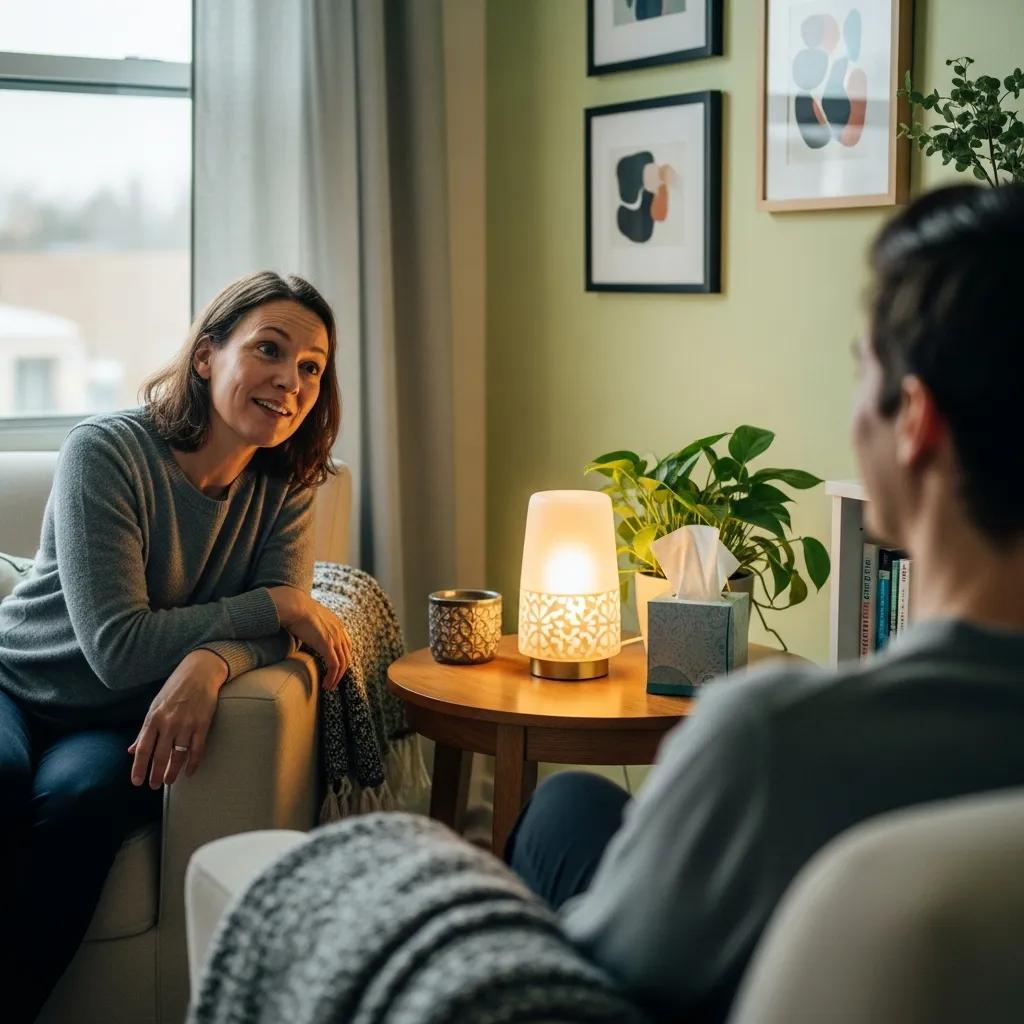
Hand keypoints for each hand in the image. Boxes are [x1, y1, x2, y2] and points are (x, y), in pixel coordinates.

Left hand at [127, 649, 227, 787]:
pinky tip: (189, 772)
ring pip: (178, 755)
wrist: (200, 673)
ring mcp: (186, 724)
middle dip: (156, 774)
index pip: (143, 748)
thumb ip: (144, 731)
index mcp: (153, 718)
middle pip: (160, 756)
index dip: (139, 767)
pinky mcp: (202, 724)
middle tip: (154, 786)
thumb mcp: (155, 707)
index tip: (137, 782)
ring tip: (169, 782)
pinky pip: (197, 749)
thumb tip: (131, 750)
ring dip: (173, 772)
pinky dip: (193, 763)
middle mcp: (168, 723)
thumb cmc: (175, 689)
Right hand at [268, 586, 351, 690]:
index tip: (335, 668)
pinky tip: (326, 684)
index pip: (346, 645)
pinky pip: (334, 666)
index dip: (343, 658)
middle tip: (333, 682)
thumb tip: (305, 632)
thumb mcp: (310, 618)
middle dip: (341, 671)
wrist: (294, 605)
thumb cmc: (296, 610)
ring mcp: (335, 638)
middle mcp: (340, 630)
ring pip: (342, 664)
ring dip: (336, 678)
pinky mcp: (327, 645)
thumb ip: (313, 626)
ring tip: (329, 687)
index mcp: (337, 623)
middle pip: (347, 656)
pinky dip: (332, 677)